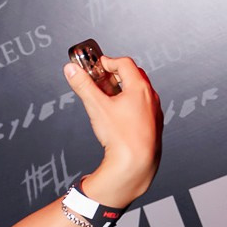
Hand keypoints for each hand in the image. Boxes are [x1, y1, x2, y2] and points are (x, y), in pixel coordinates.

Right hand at [62, 51, 161, 208]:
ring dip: (125, 90)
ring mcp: (154, 112)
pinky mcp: (154, 126)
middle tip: (101, 80)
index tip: (97, 66)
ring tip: (109, 98)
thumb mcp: (96, 107)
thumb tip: (72, 70)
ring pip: (140, 93)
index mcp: (139, 88)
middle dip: (116, 75)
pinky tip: (120, 117)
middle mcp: (150, 97)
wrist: (136, 164)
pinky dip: (132, 105)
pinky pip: (144, 108)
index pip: (124, 63)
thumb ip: (83, 86)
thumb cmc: (121, 137)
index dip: (108, 62)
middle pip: (134, 76)